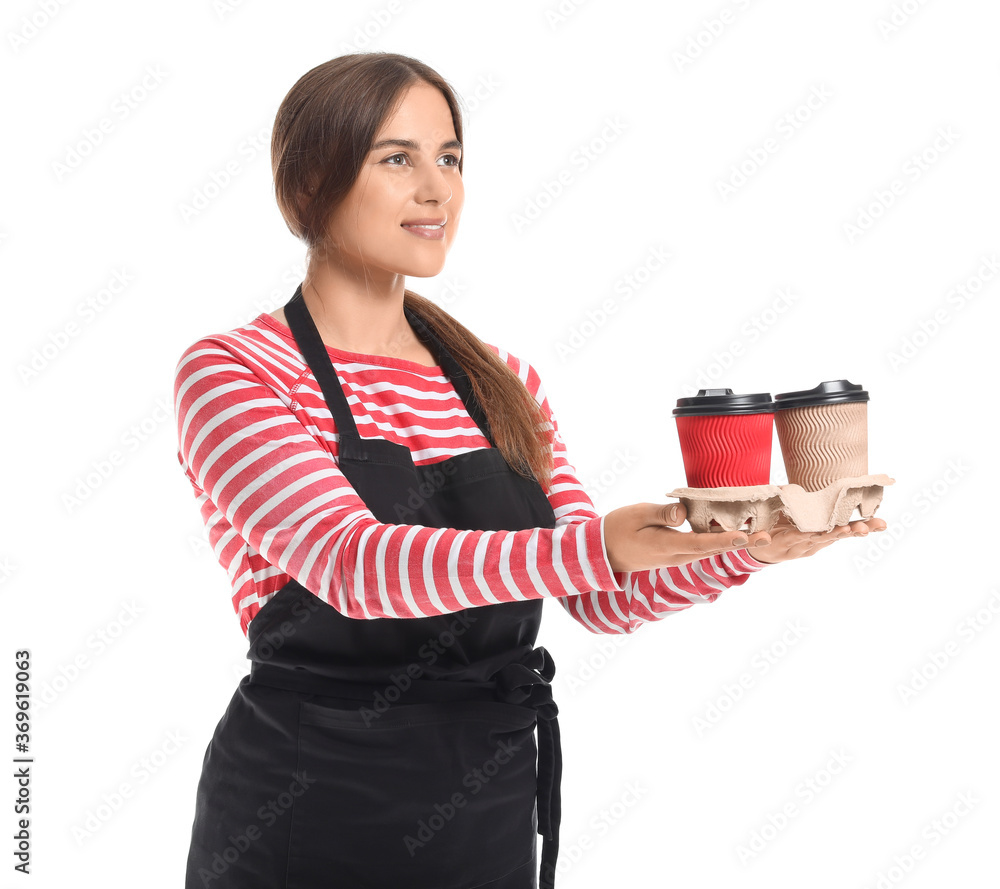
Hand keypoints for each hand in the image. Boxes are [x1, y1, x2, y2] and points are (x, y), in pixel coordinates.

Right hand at [603, 502, 771, 571]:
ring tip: (756, 535)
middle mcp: (675, 557)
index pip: (701, 543)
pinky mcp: (674, 556)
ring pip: (708, 551)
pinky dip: (717, 543)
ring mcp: (675, 559)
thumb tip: (683, 511)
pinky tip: (730, 535)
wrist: (601, 553)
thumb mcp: (636, 513)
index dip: (725, 540)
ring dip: (731, 544)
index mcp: (665, 545)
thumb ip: (661, 513)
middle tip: (767, 536)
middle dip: (740, 544)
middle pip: (712, 550)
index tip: (746, 537)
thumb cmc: (617, 528)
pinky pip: (699, 550)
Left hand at [749, 515, 887, 563]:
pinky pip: (793, 538)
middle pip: (839, 535)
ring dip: (833, 535)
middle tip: (871, 527)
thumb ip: (816, 503)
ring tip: (847, 530)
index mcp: (824, 533)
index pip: (848, 528)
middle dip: (856, 531)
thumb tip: (834, 485)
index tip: (883, 525)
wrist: (761, 546)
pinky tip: (807, 533)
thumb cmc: (785, 527)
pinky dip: (801, 535)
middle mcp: (817, 541)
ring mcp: (802, 544)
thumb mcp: (802, 513)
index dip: (865, 527)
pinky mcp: (784, 544)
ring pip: (819, 539)